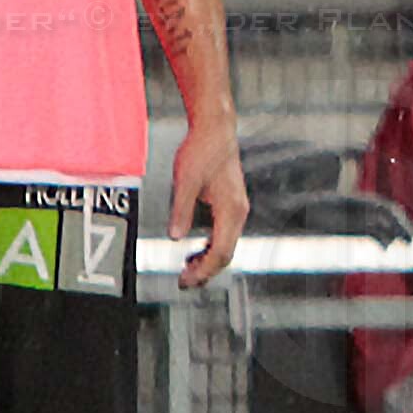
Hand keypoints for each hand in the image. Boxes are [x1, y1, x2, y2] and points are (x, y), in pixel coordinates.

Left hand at [167, 123, 248, 286]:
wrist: (216, 130)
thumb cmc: (202, 151)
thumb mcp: (185, 181)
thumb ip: (181, 211)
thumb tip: (175, 238)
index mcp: (230, 210)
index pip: (221, 252)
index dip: (204, 270)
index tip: (185, 279)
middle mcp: (238, 212)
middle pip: (226, 254)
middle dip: (206, 271)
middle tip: (183, 282)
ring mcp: (236, 209)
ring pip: (226, 246)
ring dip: (208, 261)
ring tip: (186, 269)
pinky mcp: (231, 204)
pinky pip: (224, 235)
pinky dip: (210, 247)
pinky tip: (194, 250)